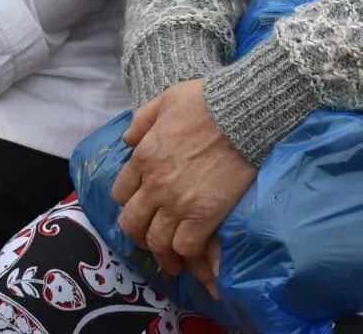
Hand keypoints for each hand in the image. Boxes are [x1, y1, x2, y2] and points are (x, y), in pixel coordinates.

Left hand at [111, 79, 254, 287]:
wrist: (241, 114)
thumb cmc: (206, 103)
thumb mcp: (164, 100)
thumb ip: (142, 120)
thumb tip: (128, 139)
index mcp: (143, 157)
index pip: (121, 193)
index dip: (129, 203)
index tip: (141, 208)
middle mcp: (155, 185)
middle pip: (132, 224)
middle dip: (139, 236)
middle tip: (151, 241)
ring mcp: (178, 203)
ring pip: (157, 242)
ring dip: (162, 255)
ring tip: (172, 262)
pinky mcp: (204, 216)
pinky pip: (186, 247)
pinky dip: (188, 257)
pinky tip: (194, 261)